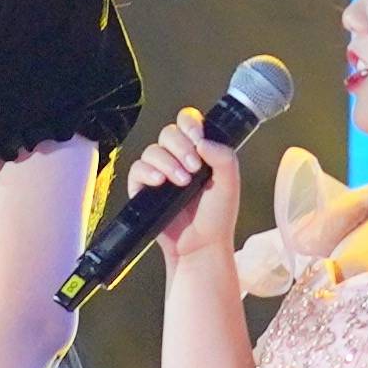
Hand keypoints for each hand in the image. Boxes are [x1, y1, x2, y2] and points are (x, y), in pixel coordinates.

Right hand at [125, 116, 245, 268]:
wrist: (201, 244)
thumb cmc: (216, 216)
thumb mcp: (229, 183)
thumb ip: (224, 157)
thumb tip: (202, 141)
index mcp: (198, 151)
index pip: (188, 122)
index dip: (190, 124)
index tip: (198, 139)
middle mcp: (177, 158)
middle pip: (169, 133)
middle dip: (181, 147)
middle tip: (194, 168)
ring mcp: (159, 171)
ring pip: (153, 150)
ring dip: (168, 163)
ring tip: (182, 182)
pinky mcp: (143, 188)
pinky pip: (137, 168)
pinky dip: (148, 172)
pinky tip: (160, 182)